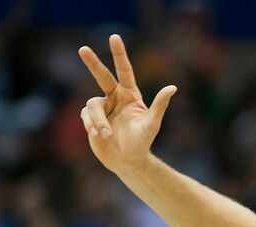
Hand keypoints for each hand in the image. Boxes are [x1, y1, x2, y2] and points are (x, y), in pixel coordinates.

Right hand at [77, 34, 176, 174]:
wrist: (127, 160)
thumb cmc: (142, 141)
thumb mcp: (152, 123)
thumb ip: (160, 105)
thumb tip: (172, 87)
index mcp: (130, 95)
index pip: (124, 71)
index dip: (119, 54)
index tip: (114, 37)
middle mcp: (114, 98)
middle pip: (102, 76)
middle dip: (92, 62)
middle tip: (83, 49)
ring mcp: (102, 108)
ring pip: (93, 105)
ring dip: (99, 120)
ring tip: (106, 135)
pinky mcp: (90, 119)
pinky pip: (86, 116)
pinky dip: (92, 125)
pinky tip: (99, 135)